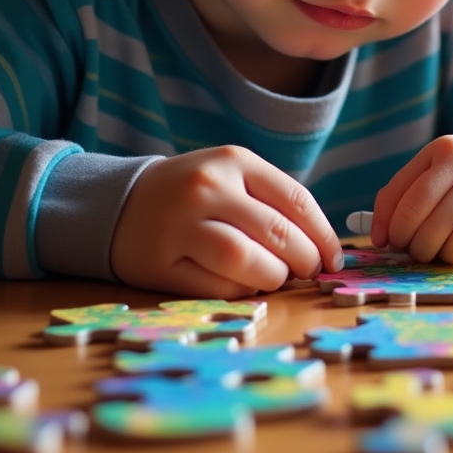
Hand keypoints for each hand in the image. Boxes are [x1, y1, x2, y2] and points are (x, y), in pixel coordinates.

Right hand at [110, 145, 343, 297]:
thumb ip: (272, 202)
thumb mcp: (230, 176)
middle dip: (304, 261)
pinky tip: (243, 285)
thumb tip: (321, 248)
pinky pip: (217, 287)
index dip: (323, 235)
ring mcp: (181, 226)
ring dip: (273, 278)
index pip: (296, 200)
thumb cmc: (191, 193)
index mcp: (233, 161)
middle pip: (277, 233)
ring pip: (247, 261)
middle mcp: (207, 188)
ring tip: (275, 278)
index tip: (334, 258)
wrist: (119, 203)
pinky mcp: (162, 264)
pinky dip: (240, 291)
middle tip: (308, 272)